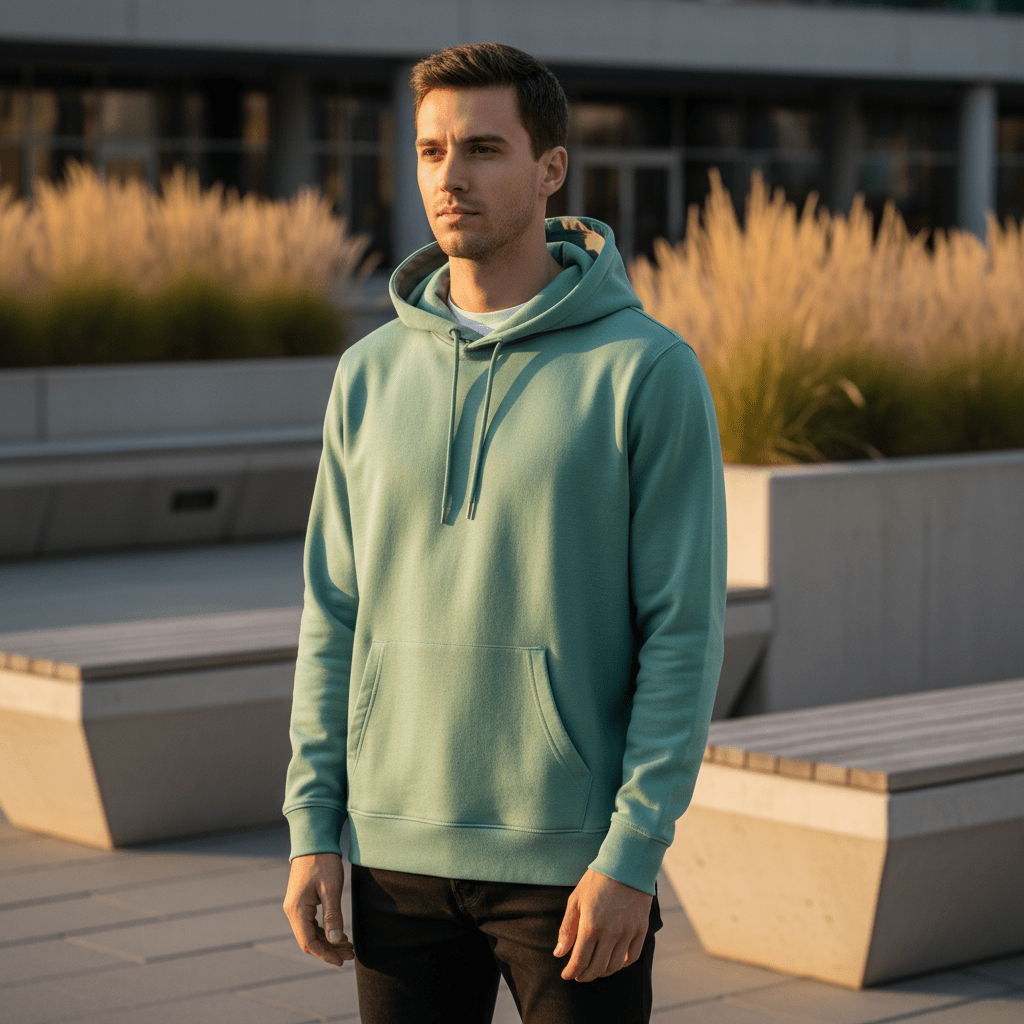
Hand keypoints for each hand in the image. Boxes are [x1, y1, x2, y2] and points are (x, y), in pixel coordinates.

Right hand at [283, 852, 354, 966]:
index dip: (325, 955)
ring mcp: (295, 906)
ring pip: (310, 932)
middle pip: (309, 940)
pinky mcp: (301, 901)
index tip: (342, 962)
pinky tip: (338, 933)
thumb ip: (332, 915)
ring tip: (348, 945)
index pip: (309, 942)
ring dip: (328, 941)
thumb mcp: (331, 888)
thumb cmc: (323, 861)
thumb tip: (335, 940)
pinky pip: (311, 923)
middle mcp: (292, 911)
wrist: (314, 840)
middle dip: (329, 949)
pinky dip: (324, 930)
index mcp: (297, 909)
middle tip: (350, 954)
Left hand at [553, 868, 652, 981]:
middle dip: (585, 975)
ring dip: (602, 972)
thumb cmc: (597, 880)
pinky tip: (614, 961)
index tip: (566, 975)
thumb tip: (559, 954)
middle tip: (579, 975)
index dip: (571, 972)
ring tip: (595, 969)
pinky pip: (632, 957)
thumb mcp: (576, 900)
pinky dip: (622, 964)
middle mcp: (610, 934)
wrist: (626, 863)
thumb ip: (567, 929)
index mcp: (590, 926)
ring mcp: (627, 932)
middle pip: (596, 968)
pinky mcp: (641, 929)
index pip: (579, 961)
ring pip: (614, 966)